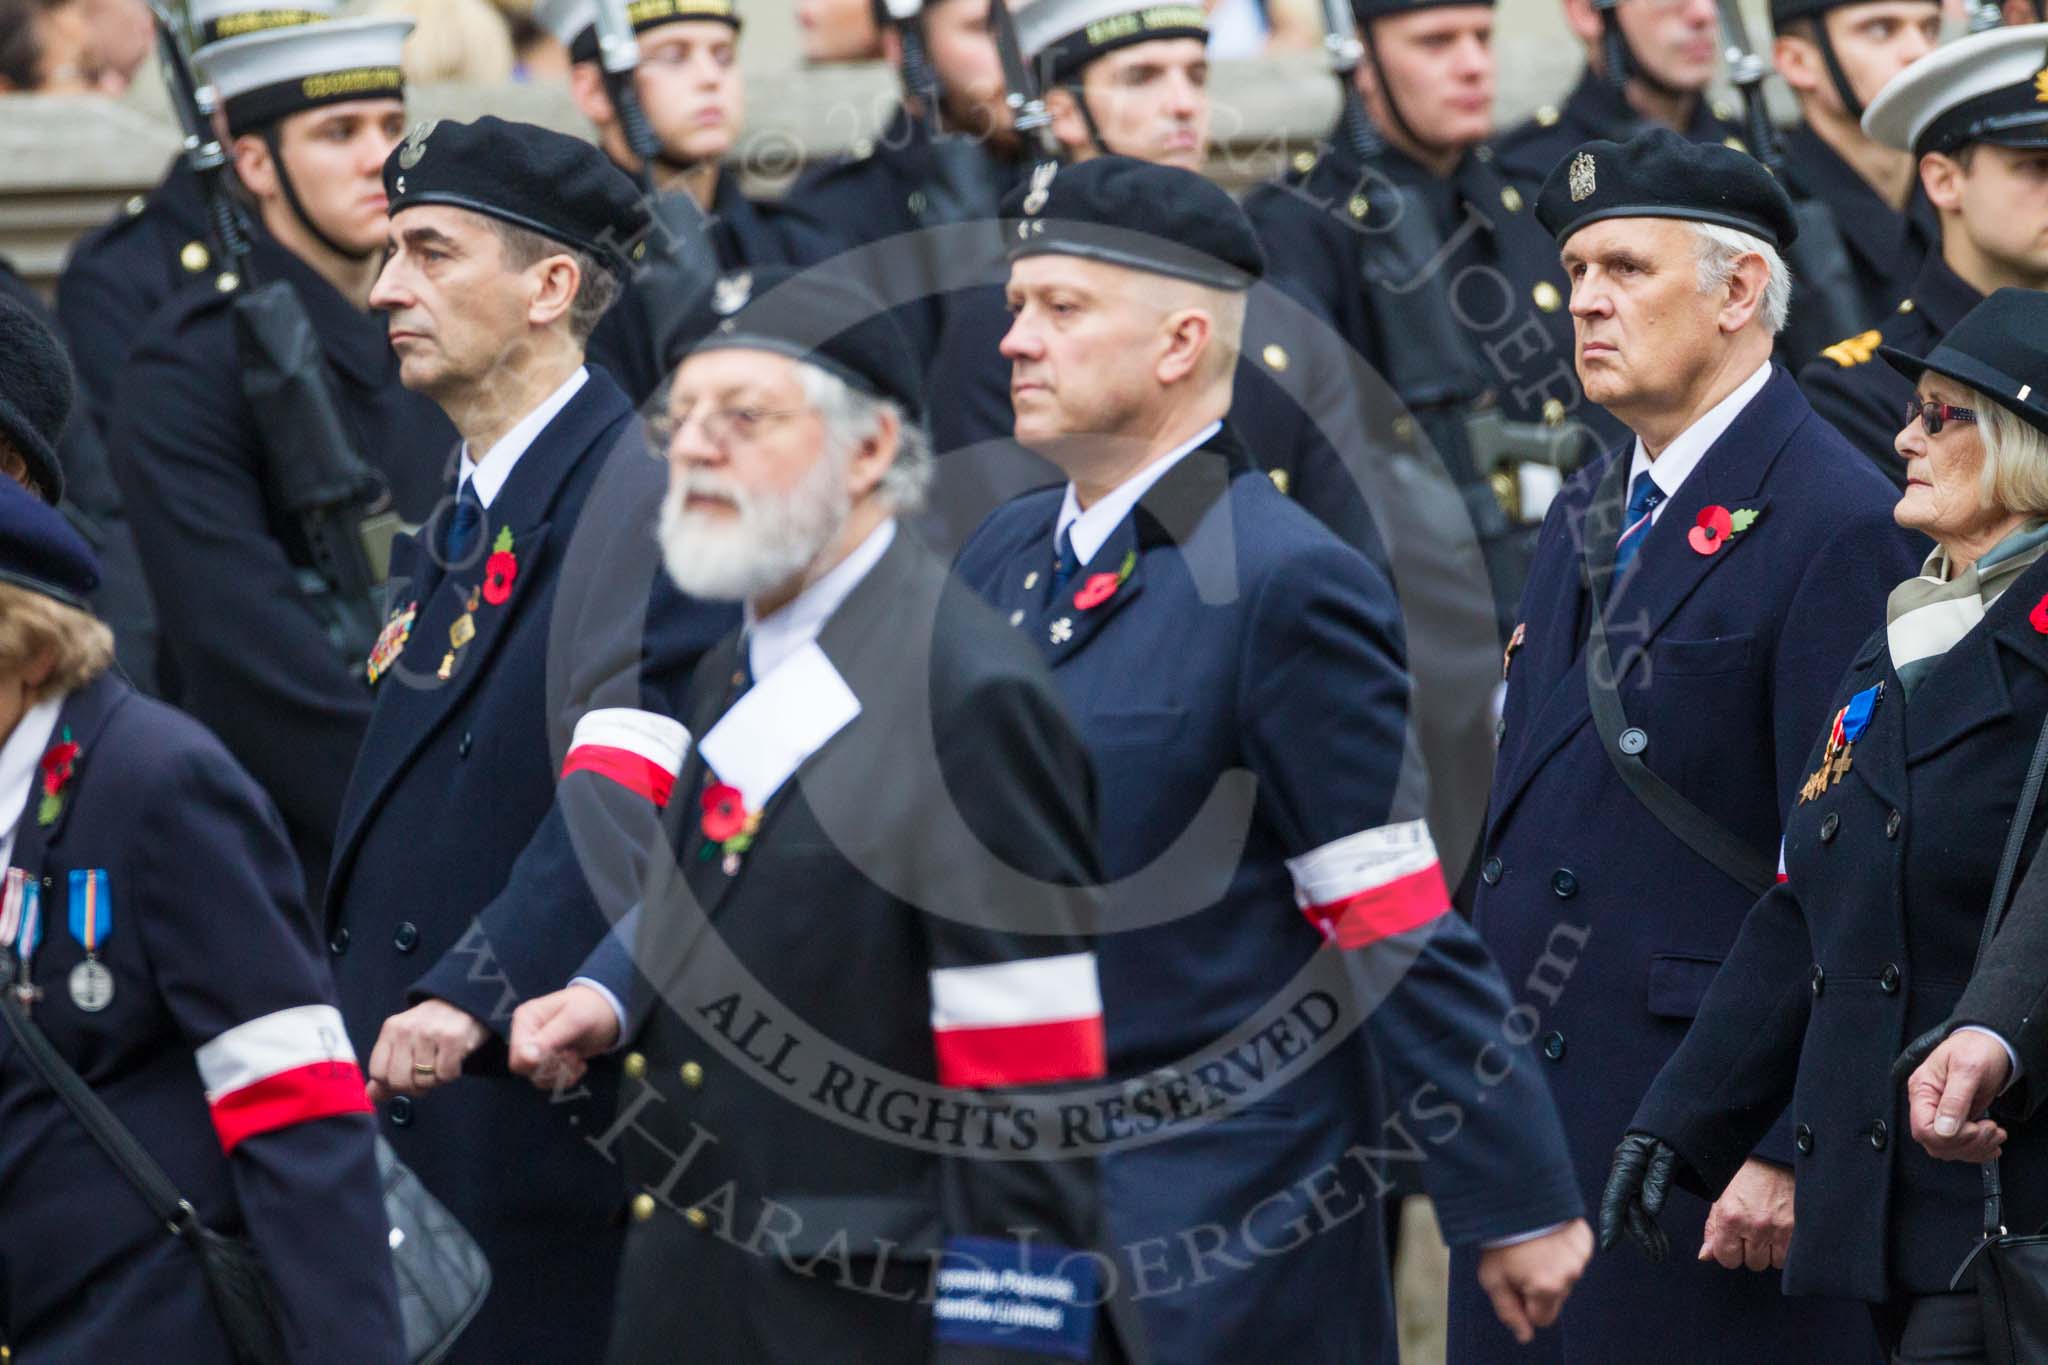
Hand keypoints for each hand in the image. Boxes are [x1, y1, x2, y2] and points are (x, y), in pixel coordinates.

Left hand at [365, 1000, 489, 1102]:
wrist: (464, 1004)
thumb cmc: (431, 1029)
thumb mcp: (403, 1042)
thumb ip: (386, 1069)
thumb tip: (371, 1096)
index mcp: (391, 1029)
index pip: (378, 1073)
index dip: (392, 1084)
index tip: (405, 1077)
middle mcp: (406, 1029)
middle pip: (399, 1081)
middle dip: (414, 1086)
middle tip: (425, 1075)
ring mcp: (429, 1032)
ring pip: (424, 1081)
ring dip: (435, 1079)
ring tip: (441, 1062)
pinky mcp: (452, 1038)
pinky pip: (445, 1075)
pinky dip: (452, 1074)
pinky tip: (453, 1059)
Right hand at [509, 985, 620, 1089]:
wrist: (609, 1013)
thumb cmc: (592, 1009)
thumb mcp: (574, 1020)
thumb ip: (550, 1038)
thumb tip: (526, 1058)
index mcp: (526, 1019)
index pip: (518, 1057)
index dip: (538, 1064)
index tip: (561, 1054)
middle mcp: (526, 1036)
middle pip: (527, 1070)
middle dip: (553, 1067)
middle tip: (571, 1053)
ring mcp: (536, 1050)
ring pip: (538, 1078)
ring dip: (563, 1072)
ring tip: (576, 1056)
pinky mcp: (547, 1061)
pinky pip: (550, 1081)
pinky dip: (567, 1076)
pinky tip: (579, 1063)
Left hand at [1476, 1220, 1591, 1344]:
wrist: (1515, 1196)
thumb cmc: (1501, 1240)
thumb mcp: (1493, 1278)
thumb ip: (1509, 1312)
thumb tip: (1525, 1336)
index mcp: (1548, 1288)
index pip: (1542, 1318)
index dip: (1525, 1303)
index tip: (1514, 1282)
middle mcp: (1570, 1275)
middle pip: (1555, 1298)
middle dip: (1539, 1286)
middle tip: (1521, 1260)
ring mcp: (1580, 1257)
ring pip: (1565, 1277)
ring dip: (1550, 1267)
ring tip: (1532, 1245)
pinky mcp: (1585, 1240)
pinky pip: (1574, 1257)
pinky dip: (1561, 1249)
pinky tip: (1546, 1235)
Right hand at [1598, 1131, 1677, 1261]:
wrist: (1687, 1108)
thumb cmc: (1679, 1128)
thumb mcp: (1670, 1152)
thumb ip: (1659, 1180)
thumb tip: (1651, 1210)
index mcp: (1628, 1162)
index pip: (1615, 1198)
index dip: (1610, 1223)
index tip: (1609, 1245)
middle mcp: (1627, 1170)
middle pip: (1627, 1208)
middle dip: (1642, 1234)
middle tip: (1659, 1256)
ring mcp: (1634, 1174)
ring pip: (1636, 1209)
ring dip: (1648, 1232)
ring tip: (1662, 1252)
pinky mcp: (1645, 1178)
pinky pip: (1643, 1204)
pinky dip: (1651, 1222)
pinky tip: (1657, 1238)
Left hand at [1699, 1158, 1792, 1269]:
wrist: (1773, 1156)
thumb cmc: (1744, 1175)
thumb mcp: (1720, 1198)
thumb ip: (1712, 1230)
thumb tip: (1706, 1256)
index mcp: (1731, 1217)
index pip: (1727, 1259)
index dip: (1729, 1252)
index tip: (1734, 1241)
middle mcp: (1755, 1225)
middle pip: (1752, 1263)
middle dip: (1750, 1250)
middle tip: (1752, 1230)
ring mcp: (1779, 1228)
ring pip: (1772, 1262)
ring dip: (1769, 1251)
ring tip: (1767, 1229)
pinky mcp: (1798, 1228)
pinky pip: (1790, 1256)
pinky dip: (1784, 1248)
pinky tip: (1779, 1232)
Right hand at [1907, 1030, 2010, 1162]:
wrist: (1991, 1043)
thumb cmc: (1976, 1048)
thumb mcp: (1967, 1070)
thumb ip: (1955, 1099)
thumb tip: (1944, 1129)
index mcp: (1922, 1090)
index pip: (1922, 1129)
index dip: (1949, 1137)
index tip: (1974, 1128)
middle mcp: (1928, 1104)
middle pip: (1935, 1143)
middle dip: (1967, 1143)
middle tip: (1990, 1130)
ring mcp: (1942, 1113)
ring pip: (1949, 1149)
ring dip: (1976, 1148)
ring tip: (1995, 1133)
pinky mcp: (1957, 1120)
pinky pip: (1961, 1147)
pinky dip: (1979, 1150)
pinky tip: (1992, 1140)